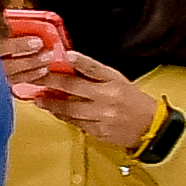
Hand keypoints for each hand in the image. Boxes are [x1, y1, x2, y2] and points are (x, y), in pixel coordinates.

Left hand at [11, 43, 161, 149]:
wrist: (150, 126)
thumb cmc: (131, 101)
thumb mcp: (117, 81)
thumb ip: (94, 74)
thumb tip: (67, 65)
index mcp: (114, 81)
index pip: (95, 68)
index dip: (80, 61)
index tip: (66, 55)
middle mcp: (108, 97)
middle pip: (75, 87)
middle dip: (51, 81)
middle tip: (35, 77)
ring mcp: (103, 115)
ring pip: (70, 108)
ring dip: (50, 103)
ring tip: (38, 98)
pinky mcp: (98, 130)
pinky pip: (74, 122)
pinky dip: (61, 116)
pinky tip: (52, 111)